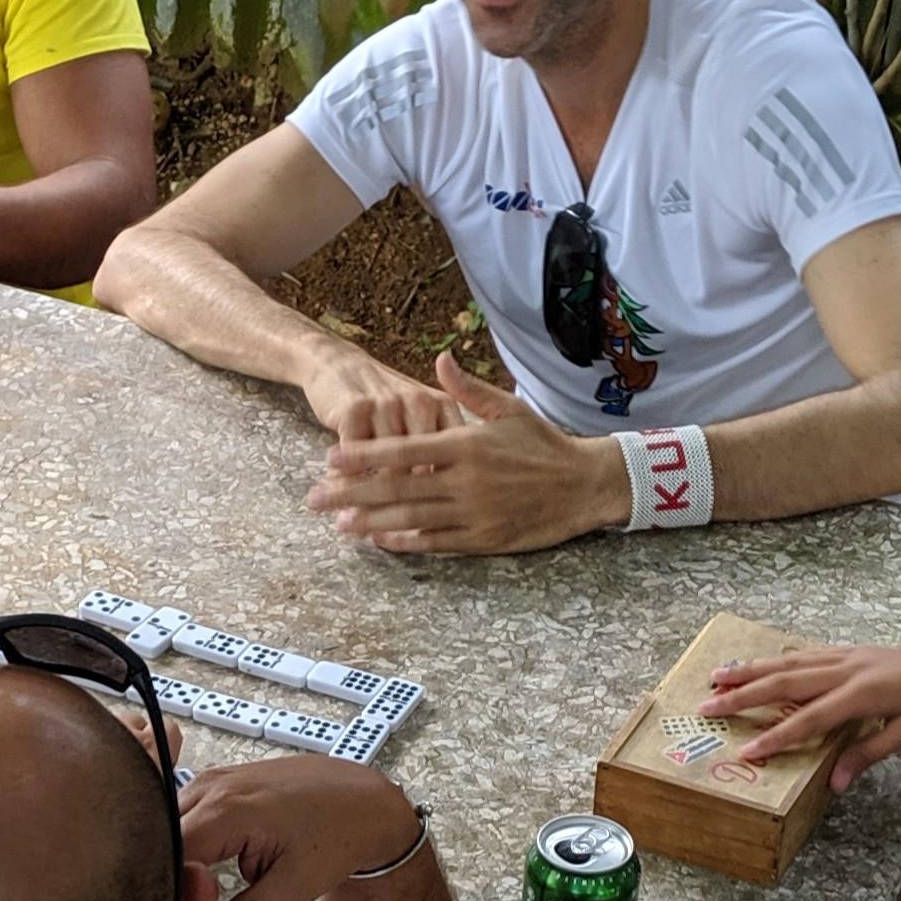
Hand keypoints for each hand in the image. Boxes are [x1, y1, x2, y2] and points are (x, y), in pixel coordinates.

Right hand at [176, 758, 423, 900]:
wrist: (363, 800)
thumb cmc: (337, 835)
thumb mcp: (293, 889)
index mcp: (227, 810)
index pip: (171, 861)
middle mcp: (211, 787)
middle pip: (162, 846)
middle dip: (173, 893)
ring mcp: (211, 780)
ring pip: (169, 833)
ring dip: (181, 871)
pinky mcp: (216, 784)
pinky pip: (185, 819)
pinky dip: (191, 851)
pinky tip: (213, 875)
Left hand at [305, 353, 615, 554]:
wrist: (586, 485)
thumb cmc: (543, 444)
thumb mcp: (507, 408)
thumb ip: (467, 389)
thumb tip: (439, 358)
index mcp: (466, 445)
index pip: (402, 450)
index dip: (363, 456)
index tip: (329, 459)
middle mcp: (466, 481)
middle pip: (396, 488)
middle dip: (351, 494)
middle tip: (314, 498)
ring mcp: (474, 513)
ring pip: (412, 520)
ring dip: (371, 522)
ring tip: (339, 524)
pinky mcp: (485, 539)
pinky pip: (438, 542)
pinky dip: (407, 542)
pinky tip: (380, 541)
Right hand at [698, 635, 900, 791]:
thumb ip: (869, 754)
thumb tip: (833, 782)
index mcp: (863, 694)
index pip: (807, 719)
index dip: (774, 738)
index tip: (743, 753)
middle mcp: (849, 669)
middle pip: (785, 681)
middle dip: (743, 694)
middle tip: (706, 704)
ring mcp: (849, 656)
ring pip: (790, 662)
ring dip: (752, 669)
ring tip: (718, 675)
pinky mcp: (854, 651)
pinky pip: (807, 653)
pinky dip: (779, 659)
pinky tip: (764, 663)